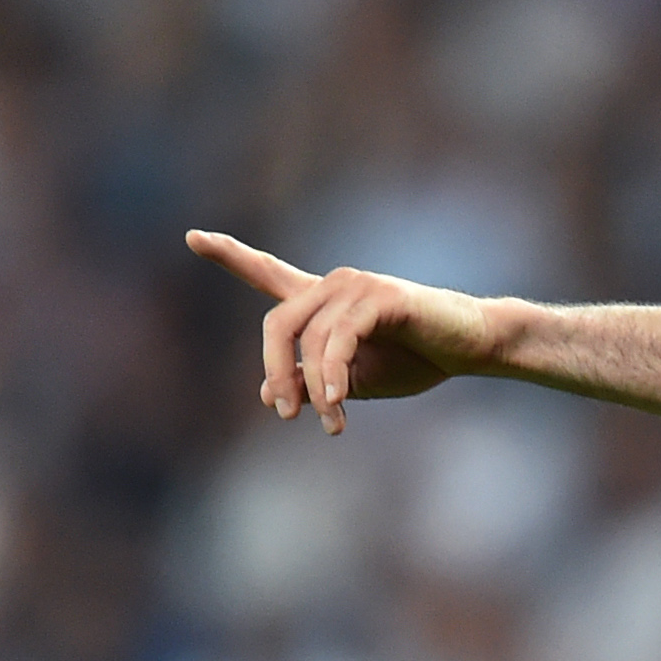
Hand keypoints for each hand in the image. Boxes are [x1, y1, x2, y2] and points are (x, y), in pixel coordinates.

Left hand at [186, 229, 491, 433]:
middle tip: (287, 416)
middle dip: (275, 372)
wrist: (468, 347)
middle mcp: (333, 284)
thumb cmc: (413, 360)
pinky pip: (339, 340)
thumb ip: (308, 382)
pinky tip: (338, 402)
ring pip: (310, 340)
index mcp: (322, 301)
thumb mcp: (351, 382)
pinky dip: (333, 376)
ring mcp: (356, 286)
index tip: (192, 237)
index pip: (266, 272)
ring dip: (316, 389)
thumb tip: (266, 395)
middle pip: (276, 323)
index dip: (229, 255)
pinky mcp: (380, 296)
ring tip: (332, 423)